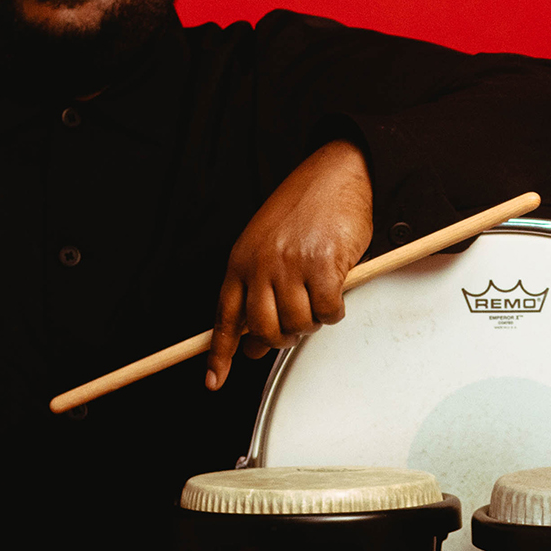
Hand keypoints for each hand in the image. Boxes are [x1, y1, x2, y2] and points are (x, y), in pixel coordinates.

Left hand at [205, 141, 374, 389]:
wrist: (335, 171)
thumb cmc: (304, 206)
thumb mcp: (266, 245)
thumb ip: (257, 290)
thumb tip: (252, 342)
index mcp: (241, 260)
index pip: (224, 317)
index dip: (219, 354)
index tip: (214, 379)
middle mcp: (262, 264)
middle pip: (265, 330)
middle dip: (282, 339)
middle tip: (295, 329)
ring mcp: (291, 265)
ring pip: (298, 324)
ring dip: (312, 322)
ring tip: (318, 299)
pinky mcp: (324, 265)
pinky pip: (327, 311)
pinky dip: (334, 310)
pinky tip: (336, 292)